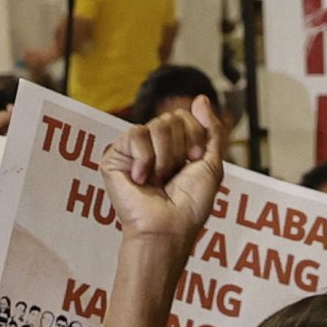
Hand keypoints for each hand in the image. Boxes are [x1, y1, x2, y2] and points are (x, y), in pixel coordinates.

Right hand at [105, 96, 225, 249]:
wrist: (168, 227)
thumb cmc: (190, 205)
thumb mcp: (211, 164)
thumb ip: (211, 130)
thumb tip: (200, 98)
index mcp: (174, 147)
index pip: (184, 116)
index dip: (194, 136)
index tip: (193, 161)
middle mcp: (153, 147)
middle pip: (171, 118)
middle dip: (180, 147)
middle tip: (174, 174)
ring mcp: (133, 152)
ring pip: (155, 126)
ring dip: (165, 156)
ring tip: (158, 179)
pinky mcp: (115, 158)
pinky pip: (135, 134)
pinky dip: (144, 158)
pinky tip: (141, 178)